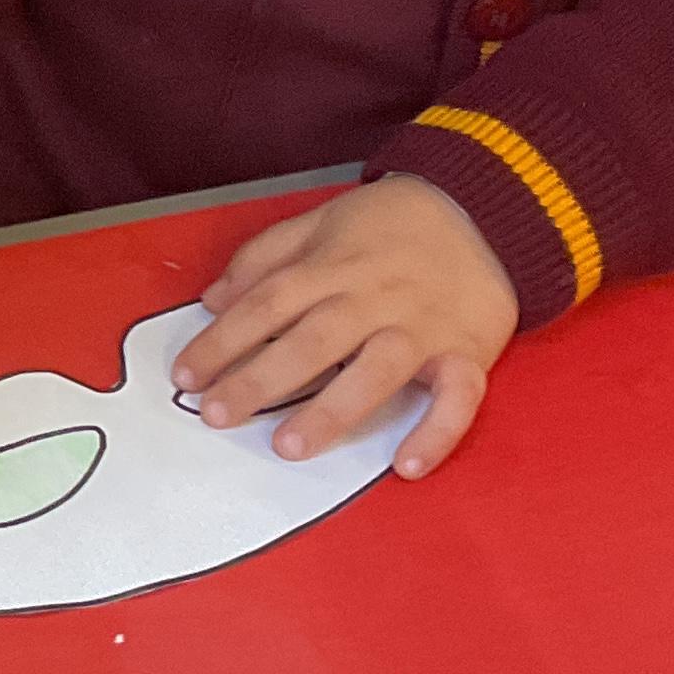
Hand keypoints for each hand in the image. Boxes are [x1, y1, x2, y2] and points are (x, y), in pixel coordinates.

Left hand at [171, 176, 517, 478]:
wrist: (487, 206)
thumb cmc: (394, 222)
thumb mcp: (322, 220)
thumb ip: (264, 257)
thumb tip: (212, 300)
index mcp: (332, 266)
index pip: (266, 304)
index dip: (222, 340)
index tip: (186, 377)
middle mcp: (372, 299)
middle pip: (310, 341)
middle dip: (259, 380)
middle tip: (217, 416)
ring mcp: (422, 328)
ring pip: (375, 371)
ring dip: (332, 410)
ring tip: (288, 446)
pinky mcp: (468, 352)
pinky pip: (457, 397)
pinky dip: (436, 432)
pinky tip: (405, 466)